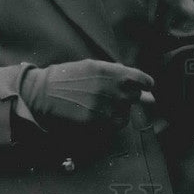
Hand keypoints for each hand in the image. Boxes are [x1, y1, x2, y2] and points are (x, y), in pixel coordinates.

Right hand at [19, 59, 153, 129]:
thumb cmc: (70, 77)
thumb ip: (122, 76)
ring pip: (126, 114)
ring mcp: (104, 106)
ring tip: (102, 106)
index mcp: (113, 71)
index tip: (142, 88)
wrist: (43, 91)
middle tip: (112, 96)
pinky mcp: (95, 121)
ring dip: (119, 111)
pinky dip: (110, 122)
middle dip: (127, 97)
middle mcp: (112, 88)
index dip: (144, 85)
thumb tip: (149, 91)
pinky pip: (114, 125)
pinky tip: (98, 115)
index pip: (143, 80)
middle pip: (135, 97)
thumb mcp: (96, 67)